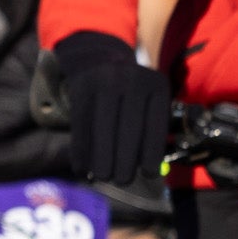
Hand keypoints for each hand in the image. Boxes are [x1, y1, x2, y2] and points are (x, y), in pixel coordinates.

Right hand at [53, 33, 169, 187]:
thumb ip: (149, 128)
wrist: (97, 57)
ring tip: (103, 177)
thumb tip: (148, 170)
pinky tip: (81, 168)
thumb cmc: (127, 91)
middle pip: (129, 129)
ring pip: (104, 129)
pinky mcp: (82, 89)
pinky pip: (82, 126)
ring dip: (102, 158)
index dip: (152, 153)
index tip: (149, 174)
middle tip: (122, 180)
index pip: (155, 125)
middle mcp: (133, 80)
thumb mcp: (145, 98)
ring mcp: (105, 82)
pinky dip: (81, 151)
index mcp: (156, 85)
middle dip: (125, 160)